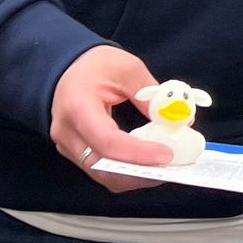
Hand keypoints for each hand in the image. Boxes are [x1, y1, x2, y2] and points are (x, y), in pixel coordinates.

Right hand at [49, 44, 169, 187]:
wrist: (69, 70)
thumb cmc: (96, 65)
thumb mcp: (128, 68)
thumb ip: (151, 95)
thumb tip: (176, 119)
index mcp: (77, 106)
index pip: (107, 141)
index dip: (139, 153)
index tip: (167, 154)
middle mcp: (67, 132)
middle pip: (103, 167)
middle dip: (140, 172)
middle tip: (171, 167)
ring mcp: (68, 146)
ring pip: (102, 175)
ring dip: (135, 176)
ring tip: (164, 168)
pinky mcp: (76, 153)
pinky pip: (102, 171)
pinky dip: (127, 173)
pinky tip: (148, 165)